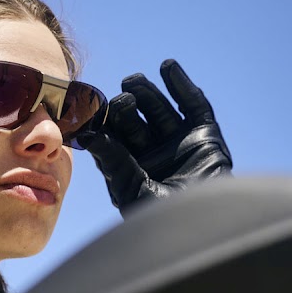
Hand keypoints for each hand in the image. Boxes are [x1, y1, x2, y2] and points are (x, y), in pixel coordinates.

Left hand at [78, 59, 232, 216]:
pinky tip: (168, 68)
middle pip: (134, 120)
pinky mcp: (205, 136)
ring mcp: (178, 143)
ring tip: (133, 80)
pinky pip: (193, 106)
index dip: (104, 122)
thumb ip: (112, 159)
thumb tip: (86, 135)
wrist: (203, 224)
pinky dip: (182, 86)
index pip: (113, 137)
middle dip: (125, 107)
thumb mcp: (129, 186)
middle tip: (121, 98)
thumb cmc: (160, 215)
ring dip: (146, 92)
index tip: (92, 110)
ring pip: (159, 109)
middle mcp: (152, 153)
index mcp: (129, 168)